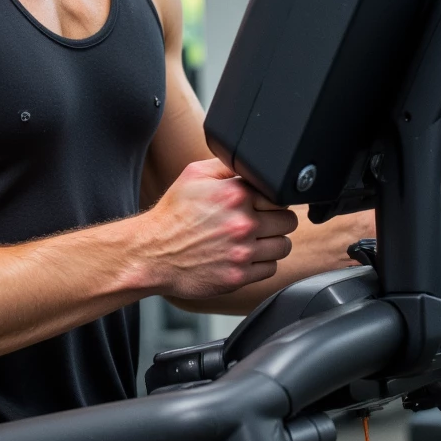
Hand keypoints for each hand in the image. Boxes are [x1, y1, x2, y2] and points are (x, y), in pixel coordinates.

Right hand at [141, 158, 297, 301]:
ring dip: (273, 242)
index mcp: (235, 195)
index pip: (280, 195)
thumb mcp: (194, 175)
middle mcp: (242, 223)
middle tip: (261, 222)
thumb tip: (252, 164)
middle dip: (277, 220)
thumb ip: (227, 165)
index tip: (263, 204)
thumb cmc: (172, 215)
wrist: (152, 253)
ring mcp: (242, 252)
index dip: (273, 199)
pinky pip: (271, 269)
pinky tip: (246, 256)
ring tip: (255, 240)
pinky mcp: (238, 276)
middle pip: (288, 221)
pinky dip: (262, 263)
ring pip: (283, 246)